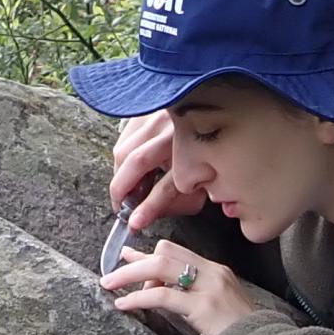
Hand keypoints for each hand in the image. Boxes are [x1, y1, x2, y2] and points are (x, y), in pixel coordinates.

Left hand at [100, 239, 262, 334]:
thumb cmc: (239, 334)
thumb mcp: (218, 307)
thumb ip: (193, 296)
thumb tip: (161, 293)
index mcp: (216, 270)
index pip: (176, 251)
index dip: (149, 254)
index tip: (128, 257)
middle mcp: (212, 273)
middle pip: (164, 254)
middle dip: (134, 262)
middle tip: (111, 273)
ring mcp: (208, 288)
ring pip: (159, 268)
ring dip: (129, 275)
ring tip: (109, 284)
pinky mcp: (202, 306)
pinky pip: (162, 295)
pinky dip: (138, 298)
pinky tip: (124, 304)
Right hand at [108, 111, 203, 229]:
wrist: (214, 121)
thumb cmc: (207, 158)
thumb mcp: (201, 187)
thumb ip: (177, 203)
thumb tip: (147, 214)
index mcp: (197, 154)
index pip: (167, 187)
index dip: (148, 208)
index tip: (134, 224)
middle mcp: (176, 131)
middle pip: (137, 162)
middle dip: (122, 190)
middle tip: (120, 208)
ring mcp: (159, 116)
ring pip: (124, 150)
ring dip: (120, 175)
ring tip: (127, 190)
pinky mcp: (146, 110)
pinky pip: (123, 138)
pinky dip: (121, 157)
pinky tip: (129, 169)